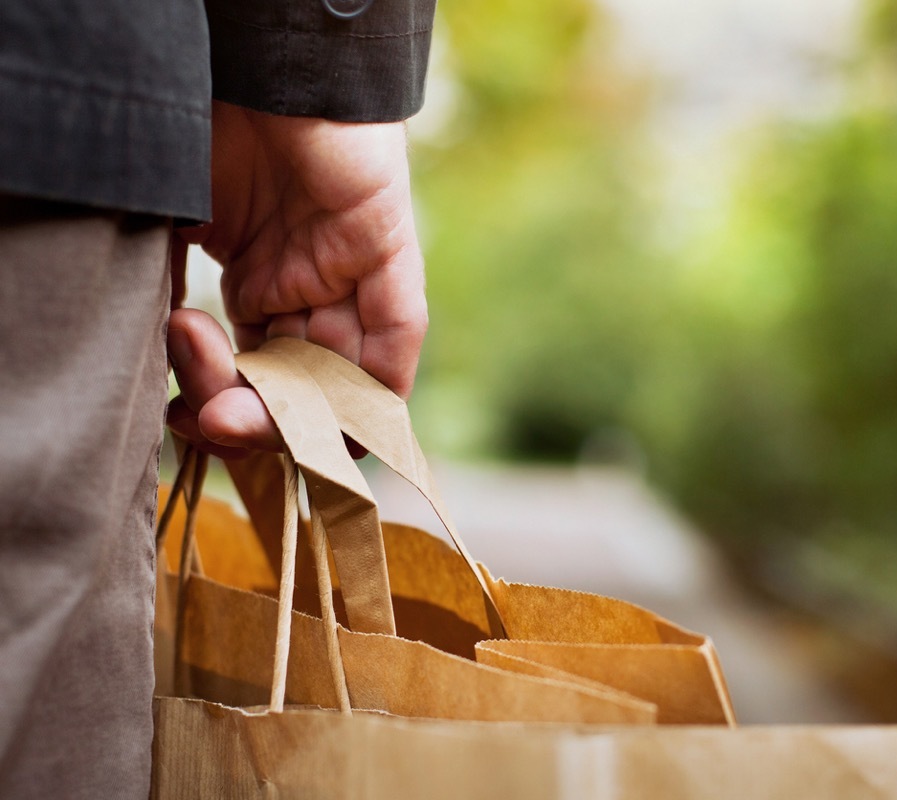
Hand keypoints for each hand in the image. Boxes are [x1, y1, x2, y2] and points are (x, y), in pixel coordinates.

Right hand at [168, 100, 425, 454]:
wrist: (250, 66)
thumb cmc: (206, 128)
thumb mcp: (177, 224)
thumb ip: (173, 288)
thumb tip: (156, 365)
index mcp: (261, 282)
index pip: (257, 371)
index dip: (225, 406)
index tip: (183, 417)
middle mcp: (310, 287)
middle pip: (298, 384)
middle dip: (250, 418)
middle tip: (203, 417)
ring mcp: (350, 272)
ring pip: (340, 374)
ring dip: (294, 414)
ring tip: (231, 411)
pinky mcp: (389, 249)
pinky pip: (397, 332)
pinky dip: (375, 383)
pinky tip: (335, 419)